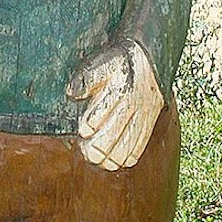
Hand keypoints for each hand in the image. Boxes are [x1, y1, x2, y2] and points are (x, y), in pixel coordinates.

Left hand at [65, 39, 163, 170]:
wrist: (150, 61)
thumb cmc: (120, 63)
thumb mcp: (102, 65)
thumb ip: (86, 80)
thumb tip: (71, 94)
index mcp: (117, 91)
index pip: (100, 116)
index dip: (89, 126)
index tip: (84, 130)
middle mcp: (131, 106)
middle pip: (113, 136)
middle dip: (98, 149)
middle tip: (88, 153)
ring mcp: (142, 117)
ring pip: (126, 146)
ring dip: (112, 158)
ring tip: (101, 160)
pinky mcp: (148, 124)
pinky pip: (139, 147)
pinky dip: (128, 157)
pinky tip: (117, 160)